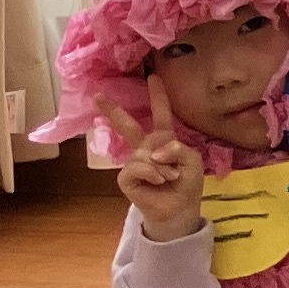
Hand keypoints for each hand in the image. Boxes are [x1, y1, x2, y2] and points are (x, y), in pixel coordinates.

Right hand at [118, 83, 208, 243]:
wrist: (179, 210)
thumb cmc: (186, 184)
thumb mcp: (191, 161)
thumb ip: (177, 149)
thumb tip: (154, 151)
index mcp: (163, 140)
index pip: (160, 114)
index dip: (158, 96)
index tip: (153, 77)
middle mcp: (145, 148)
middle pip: (128, 126)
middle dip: (113, 110)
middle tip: (97, 95)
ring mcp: (133, 162)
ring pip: (145, 153)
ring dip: (163, 166)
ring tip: (170, 177)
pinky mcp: (126, 177)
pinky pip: (139, 166)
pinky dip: (153, 173)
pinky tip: (159, 181)